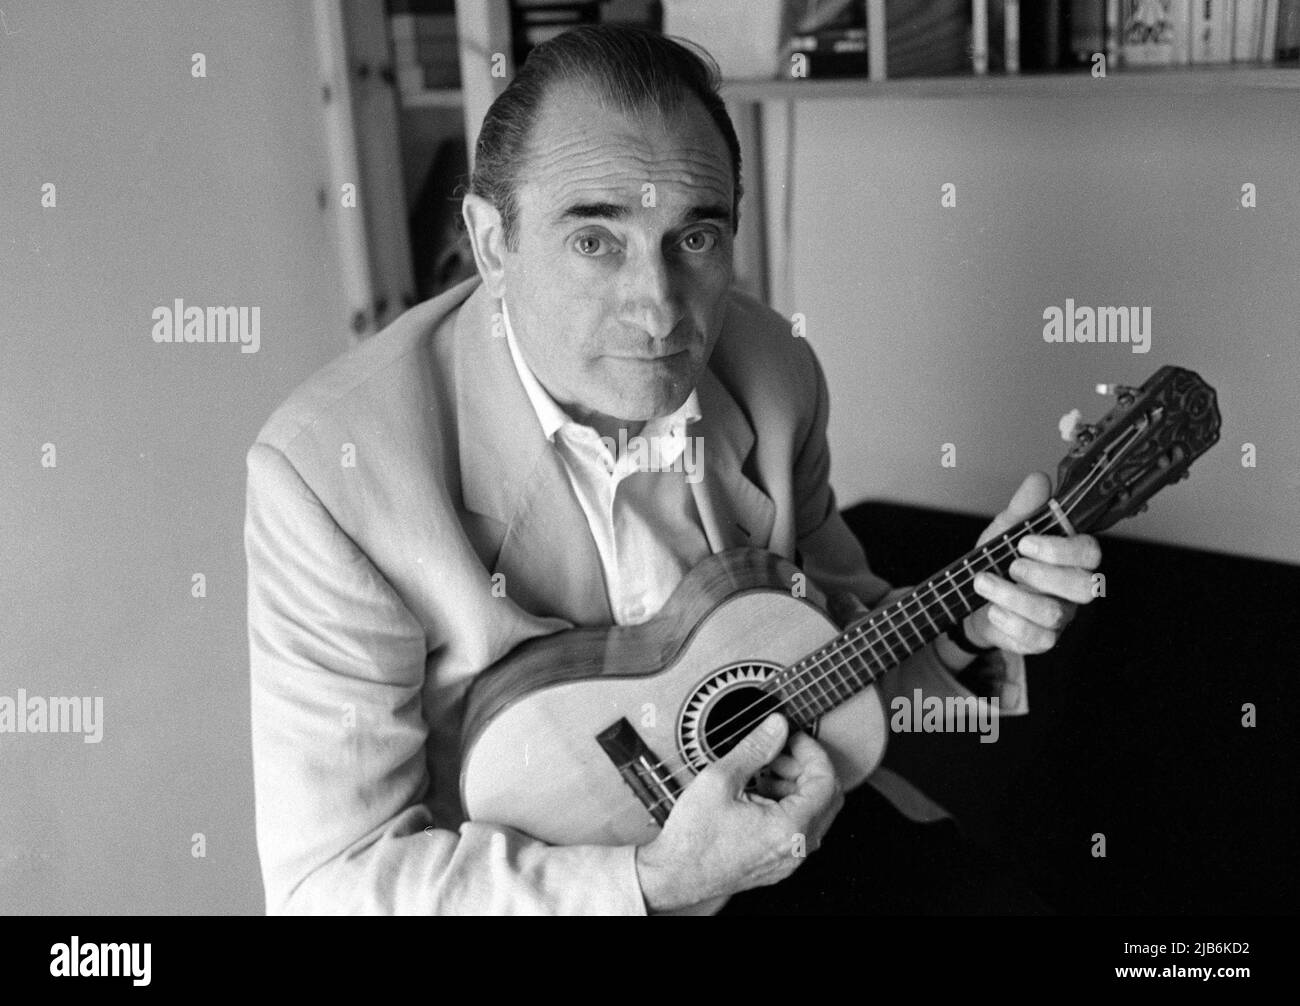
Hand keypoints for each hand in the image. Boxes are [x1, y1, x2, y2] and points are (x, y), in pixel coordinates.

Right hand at [634, 713, 842, 912]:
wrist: (674, 876)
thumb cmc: (693, 838)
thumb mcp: (720, 780)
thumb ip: (755, 748)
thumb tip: (777, 727)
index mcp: (789, 828)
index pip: (826, 781)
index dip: (812, 752)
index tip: (794, 738)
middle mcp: (796, 848)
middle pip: (826, 797)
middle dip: (805, 767)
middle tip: (779, 752)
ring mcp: (789, 859)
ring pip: (813, 813)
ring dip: (795, 785)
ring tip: (763, 772)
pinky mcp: (778, 864)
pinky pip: (798, 829)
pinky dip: (787, 805)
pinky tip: (758, 794)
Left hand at [964, 472, 1101, 654]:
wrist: (972, 599)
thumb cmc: (998, 562)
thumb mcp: (1005, 531)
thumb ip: (1023, 508)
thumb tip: (1040, 480)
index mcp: (1070, 557)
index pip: (1090, 552)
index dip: (1060, 549)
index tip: (1024, 542)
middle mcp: (1072, 588)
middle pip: (1084, 587)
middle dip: (1043, 575)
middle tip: (1011, 565)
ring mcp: (1061, 617)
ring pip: (1055, 613)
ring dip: (1013, 596)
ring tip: (984, 582)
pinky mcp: (1043, 640)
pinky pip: (1038, 638)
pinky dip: (1010, 622)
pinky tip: (992, 610)